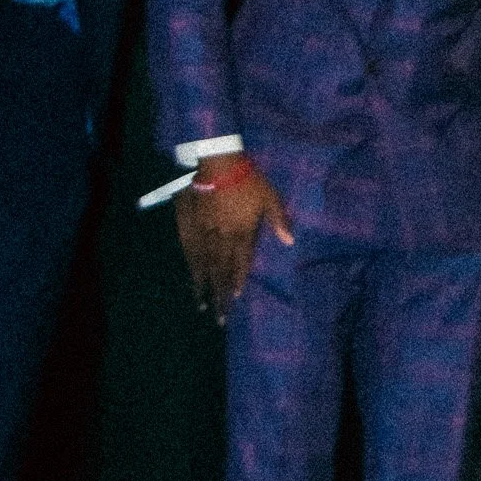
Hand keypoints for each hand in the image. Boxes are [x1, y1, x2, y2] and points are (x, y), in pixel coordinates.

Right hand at [173, 156, 292, 321]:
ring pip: (203, 264)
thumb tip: (290, 241)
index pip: (241, 262)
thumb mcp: (270, 197)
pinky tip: (191, 279)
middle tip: (220, 317)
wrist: (218, 163)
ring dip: (203, 286)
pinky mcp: (190, 224)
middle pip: (221, 269)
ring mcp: (204, 231)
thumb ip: (280, 220)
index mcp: (243, 231)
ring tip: (202, 305)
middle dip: (220, 294)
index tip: (236, 297)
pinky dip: (191, 267)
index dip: (238, 279)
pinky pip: (189, 251)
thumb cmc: (248, 180)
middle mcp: (222, 236)